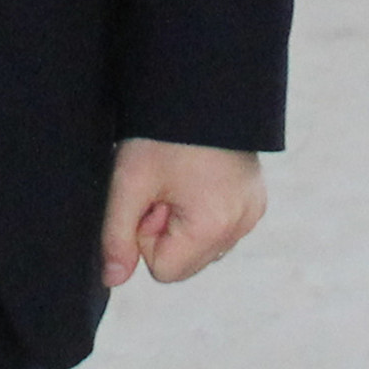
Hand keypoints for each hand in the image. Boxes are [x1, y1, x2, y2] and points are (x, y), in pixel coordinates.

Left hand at [102, 138, 265, 286]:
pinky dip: (202, 210)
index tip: (150, 197)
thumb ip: (116, 237)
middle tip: (164, 185)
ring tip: (180, 178)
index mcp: (214, 227)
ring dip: (183, 220)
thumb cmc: (163, 132)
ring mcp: (252, 214)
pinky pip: (219, 227)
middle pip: (185, 262)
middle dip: (165, 230)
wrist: (202, 88)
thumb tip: (113, 279)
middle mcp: (241, 226)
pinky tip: (197, 177)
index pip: (164, 270)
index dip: (145, 236)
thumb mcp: (130, 182)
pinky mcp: (255, 201)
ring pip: (201, 246)